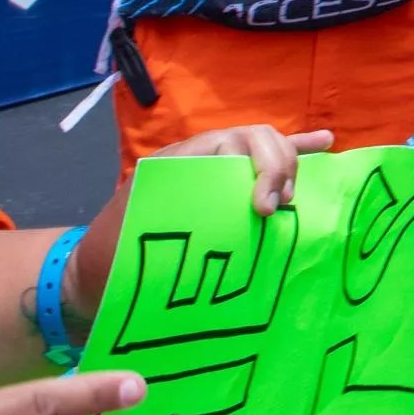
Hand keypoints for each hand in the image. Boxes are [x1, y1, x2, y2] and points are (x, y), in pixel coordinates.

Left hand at [67, 127, 331, 329]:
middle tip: (276, 208)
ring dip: (287, 163)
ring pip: (263, 145)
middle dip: (277, 166)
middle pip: (254, 138)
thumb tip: (218, 241)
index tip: (264, 210)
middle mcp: (196, 158)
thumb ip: (170, 237)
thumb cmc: (110, 264)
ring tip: (292, 194)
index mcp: (176, 163)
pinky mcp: (221, 186)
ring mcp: (210, 168)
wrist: (88, 276)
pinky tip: (325, 144)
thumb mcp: (134, 248)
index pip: (231, 142)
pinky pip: (260, 160)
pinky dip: (295, 149)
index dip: (258, 167)